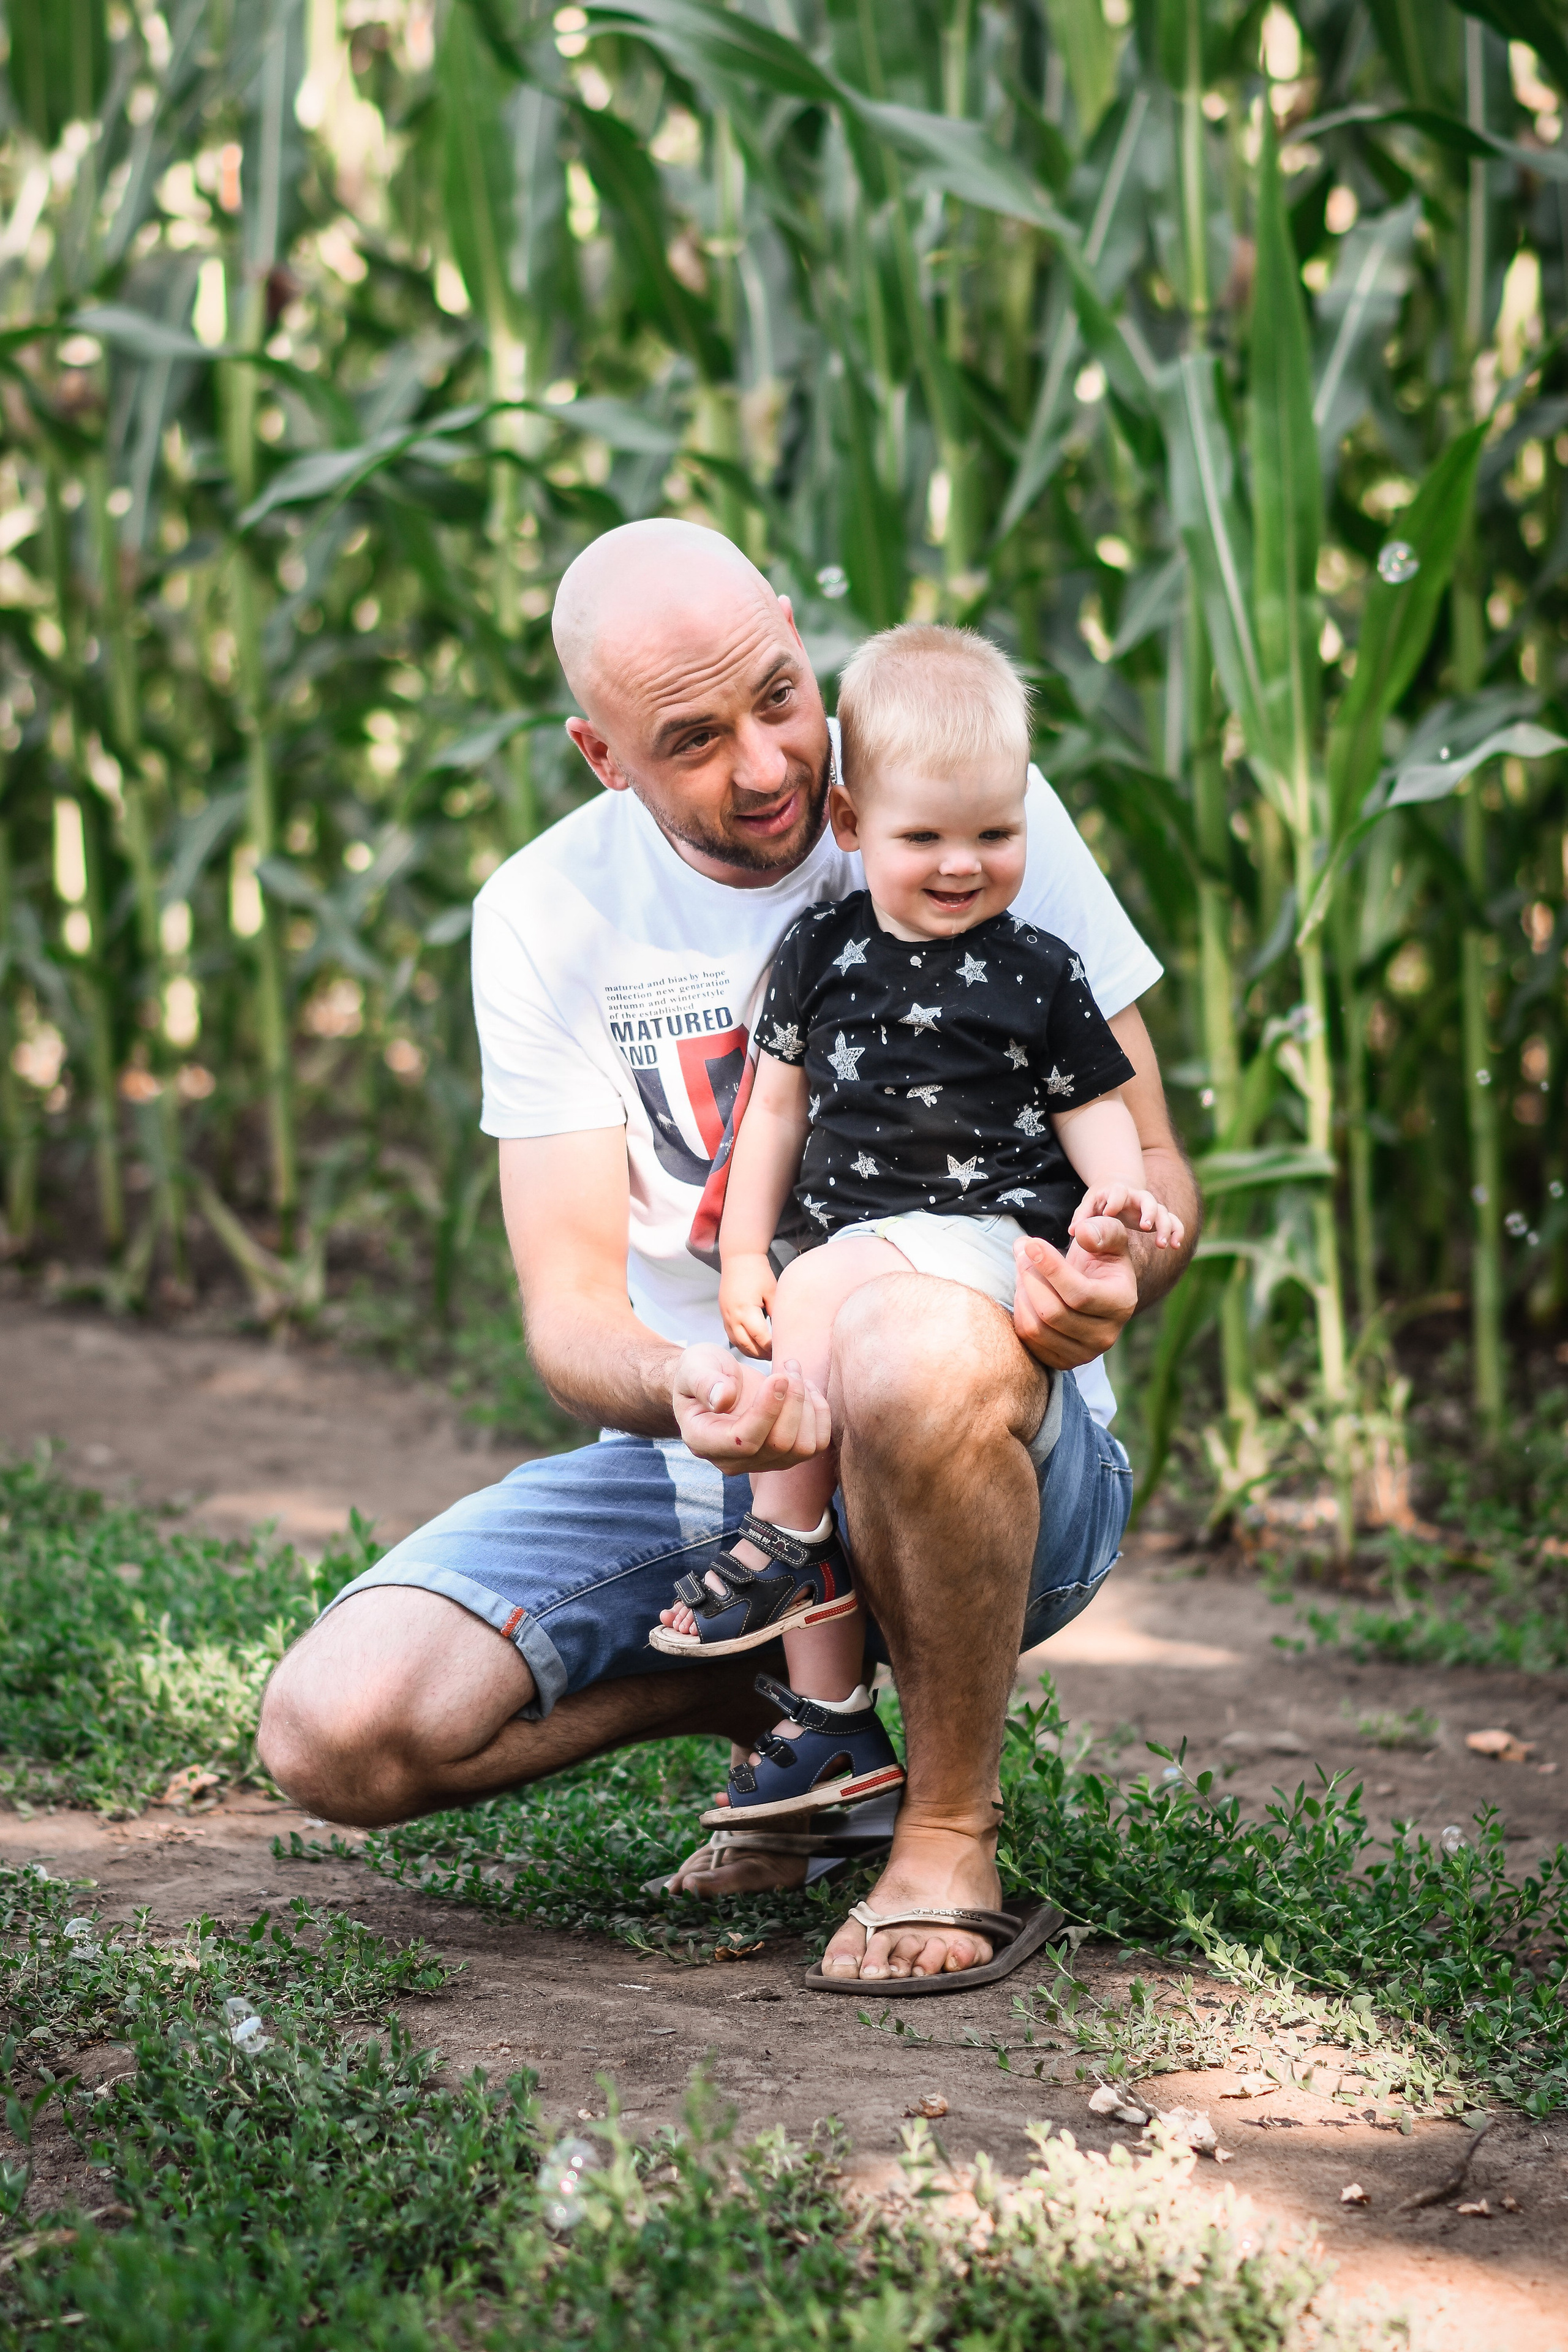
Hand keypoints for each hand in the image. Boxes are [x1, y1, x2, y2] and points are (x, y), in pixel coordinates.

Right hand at [671, 1342, 833, 1473]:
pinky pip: (815, 1445)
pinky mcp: (784, 1454)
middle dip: (792, 1402)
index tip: (778, 1377)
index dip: (767, 1411)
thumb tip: (722, 1399)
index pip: (743, 1441)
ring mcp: (761, 1461)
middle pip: (778, 1445)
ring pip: (802, 1448)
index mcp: (703, 1440)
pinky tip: (807, 1387)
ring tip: (794, 1373)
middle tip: (788, 1368)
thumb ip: (703, 1381)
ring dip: (807, 1406)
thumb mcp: (694, 1367)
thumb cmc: (701, 1371)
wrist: (714, 1380)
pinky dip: (819, 1414)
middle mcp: (733, 1460)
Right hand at [719, 1252, 776, 1357]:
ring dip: (751, 1352)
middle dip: (762, 1354)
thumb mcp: (773, 1292)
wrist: (738, 1259)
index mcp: (746, 1310)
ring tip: (766, 1355)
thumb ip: (777, 1313)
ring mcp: (726, 1316)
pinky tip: (753, 1347)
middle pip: (747, 1345)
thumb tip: (784, 1332)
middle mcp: (733, 1316)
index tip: (783, 1351)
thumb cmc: (758, 1273)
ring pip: (737, 1344)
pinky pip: (732, 1337)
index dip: (772, 1347)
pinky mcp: (724, 1315)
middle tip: (777, 1358)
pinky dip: (742, 1345)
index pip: (760, 1338)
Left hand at [1012, 1220, 1136, 1370]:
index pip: (1080, 1294)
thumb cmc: (1101, 1260)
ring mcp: (1084, 1353)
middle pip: (1053, 1312)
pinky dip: (1019, 1311)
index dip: (1051, 1268)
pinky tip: (1025, 1290)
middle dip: (1030, 1277)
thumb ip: (1103, 1230)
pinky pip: (1028, 1340)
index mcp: (1122, 1304)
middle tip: (1022, 1252)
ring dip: (1021, 1292)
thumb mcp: (1110, 1238)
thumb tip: (1084, 1234)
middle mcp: (1106, 1335)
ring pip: (1036, 1327)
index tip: (1031, 1243)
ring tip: (1023, 1267)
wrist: (1097, 1289)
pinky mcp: (1062, 1361)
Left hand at [1070, 1182, 1184, 1251]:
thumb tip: (1073, 1231)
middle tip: (1146, 1228)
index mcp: (1117, 1193)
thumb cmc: (1100, 1201)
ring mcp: (1150, 1207)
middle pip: (1148, 1200)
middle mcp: (1137, 1197)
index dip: (1115, 1201)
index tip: (1109, 1214)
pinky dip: (1177, 1231)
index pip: (1119, 1192)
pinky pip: (1174, 1221)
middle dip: (1148, 1213)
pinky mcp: (1159, 1217)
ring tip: (1162, 1245)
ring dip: (1165, 1227)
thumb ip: (1082, 1216)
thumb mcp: (1089, 1205)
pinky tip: (1175, 1246)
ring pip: (1163, 1212)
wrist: (1118, 1192)